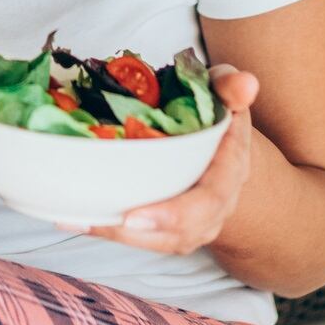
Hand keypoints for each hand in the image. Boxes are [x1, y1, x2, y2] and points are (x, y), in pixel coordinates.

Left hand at [79, 65, 260, 253]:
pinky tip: (79, 219)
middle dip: (149, 230)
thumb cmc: (214, 110)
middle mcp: (218, 203)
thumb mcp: (222, 91)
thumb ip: (229, 85)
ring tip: (85, 222)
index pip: (211, 197)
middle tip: (115, 223)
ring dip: (123, 236)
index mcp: (231, 169)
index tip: (136, 216)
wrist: (220, 145)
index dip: (177, 212)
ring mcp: (197, 221)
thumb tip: (246, 83)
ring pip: (165, 241)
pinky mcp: (173, 227)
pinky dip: (113, 231)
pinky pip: (147, 238)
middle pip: (188, 229)